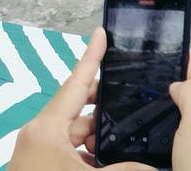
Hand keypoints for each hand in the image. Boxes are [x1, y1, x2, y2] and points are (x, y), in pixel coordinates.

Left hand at [8, 28, 153, 169]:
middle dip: (107, 106)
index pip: (75, 83)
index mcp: (46, 129)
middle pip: (80, 109)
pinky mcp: (41, 169)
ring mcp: (38, 155)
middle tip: (134, 95)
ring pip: (78, 135)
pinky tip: (112, 158)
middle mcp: (39, 136)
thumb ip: (126, 167)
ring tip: (128, 135)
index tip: (102, 33)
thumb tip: (152, 168)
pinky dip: (92, 154)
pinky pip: (71, 153)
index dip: (92, 57)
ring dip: (102, 136)